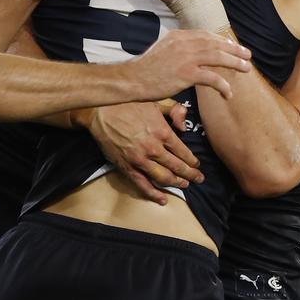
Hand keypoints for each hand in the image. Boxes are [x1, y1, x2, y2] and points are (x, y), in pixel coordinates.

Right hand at [79, 101, 202, 204]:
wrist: (100, 111)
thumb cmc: (129, 103)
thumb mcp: (155, 100)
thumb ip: (174, 110)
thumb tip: (184, 125)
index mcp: (162, 131)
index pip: (183, 151)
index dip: (192, 160)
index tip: (197, 164)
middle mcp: (153, 148)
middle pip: (177, 166)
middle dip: (190, 174)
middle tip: (199, 179)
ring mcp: (140, 160)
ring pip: (163, 177)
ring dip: (177, 183)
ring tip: (185, 185)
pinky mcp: (127, 167)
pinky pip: (142, 184)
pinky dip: (154, 194)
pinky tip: (163, 199)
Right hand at [132, 30, 251, 99]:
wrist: (132, 79)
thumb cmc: (146, 69)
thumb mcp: (162, 49)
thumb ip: (177, 47)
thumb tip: (191, 51)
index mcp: (179, 36)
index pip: (206, 35)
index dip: (221, 41)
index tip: (232, 46)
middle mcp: (184, 43)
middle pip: (216, 44)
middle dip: (234, 49)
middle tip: (247, 55)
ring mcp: (186, 58)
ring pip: (218, 57)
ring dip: (235, 63)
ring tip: (246, 68)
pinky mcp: (186, 74)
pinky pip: (212, 78)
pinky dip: (223, 85)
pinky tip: (228, 93)